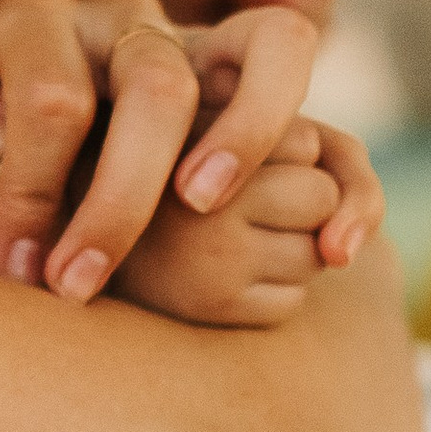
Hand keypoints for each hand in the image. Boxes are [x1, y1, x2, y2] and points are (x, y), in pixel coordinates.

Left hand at [0, 0, 324, 297]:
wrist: (19, 74)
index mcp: (47, 19)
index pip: (52, 95)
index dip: (31, 187)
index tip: (17, 267)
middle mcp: (136, 21)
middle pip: (156, 81)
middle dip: (122, 191)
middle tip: (80, 280)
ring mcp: (213, 48)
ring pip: (276, 52)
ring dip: (248, 137)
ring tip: (204, 211)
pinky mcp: (267, 94)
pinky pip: (335, 117)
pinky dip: (349, 184)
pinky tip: (334, 253)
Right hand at [114, 118, 385, 328]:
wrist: (87, 239)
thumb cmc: (183, 170)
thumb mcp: (244, 123)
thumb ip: (332, 154)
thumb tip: (343, 255)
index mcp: (192, 126)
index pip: (310, 143)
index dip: (281, 151)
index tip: (221, 154)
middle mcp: (195, 192)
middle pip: (322, 197)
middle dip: (297, 200)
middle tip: (229, 202)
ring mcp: (203, 256)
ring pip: (317, 254)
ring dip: (289, 247)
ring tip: (221, 238)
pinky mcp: (210, 308)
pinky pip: (293, 301)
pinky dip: (272, 292)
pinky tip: (219, 278)